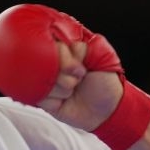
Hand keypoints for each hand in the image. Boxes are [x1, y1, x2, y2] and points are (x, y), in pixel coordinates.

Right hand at [0, 4, 149, 149]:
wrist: (112, 111)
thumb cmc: (108, 79)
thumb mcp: (99, 55)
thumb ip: (81, 46)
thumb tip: (64, 43)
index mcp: (64, 51)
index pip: (46, 38)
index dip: (47, 39)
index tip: (45, 39)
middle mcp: (52, 65)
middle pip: (39, 57)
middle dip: (59, 63)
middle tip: (76, 71)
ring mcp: (46, 82)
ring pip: (38, 78)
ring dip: (58, 83)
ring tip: (73, 85)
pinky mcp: (44, 101)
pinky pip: (36, 96)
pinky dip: (50, 96)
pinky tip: (55, 95)